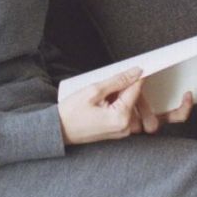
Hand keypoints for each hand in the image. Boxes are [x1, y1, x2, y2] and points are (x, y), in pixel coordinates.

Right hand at [57, 68, 193, 145]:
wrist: (59, 130)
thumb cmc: (71, 112)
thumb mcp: (93, 91)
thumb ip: (118, 81)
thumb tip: (137, 72)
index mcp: (121, 117)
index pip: (136, 89)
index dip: (136, 74)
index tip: (138, 65)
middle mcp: (126, 127)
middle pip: (136, 99)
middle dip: (129, 86)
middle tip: (112, 81)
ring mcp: (123, 132)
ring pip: (133, 107)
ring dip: (123, 96)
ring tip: (103, 93)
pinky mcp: (119, 132)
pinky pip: (127, 114)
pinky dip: (119, 104)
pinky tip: (104, 100)